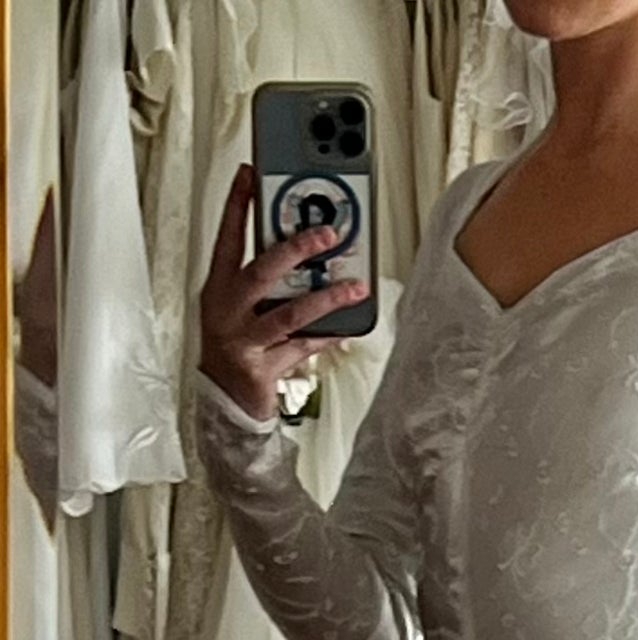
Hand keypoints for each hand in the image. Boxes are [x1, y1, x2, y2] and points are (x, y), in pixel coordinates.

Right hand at [198, 166, 369, 423]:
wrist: (224, 403)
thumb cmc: (237, 348)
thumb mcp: (242, 308)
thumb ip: (268, 284)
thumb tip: (310, 255)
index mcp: (218, 287)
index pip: (227, 236)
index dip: (238, 205)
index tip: (250, 174)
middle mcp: (226, 309)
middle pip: (261, 271)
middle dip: (295, 250)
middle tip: (327, 234)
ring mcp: (241, 340)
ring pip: (288, 313)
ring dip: (325, 298)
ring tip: (354, 287)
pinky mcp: (259, 369)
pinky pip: (302, 348)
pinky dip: (327, 336)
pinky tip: (349, 326)